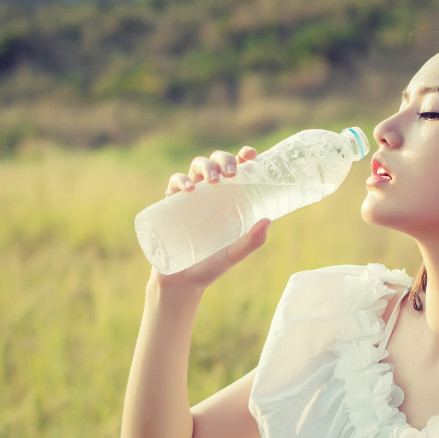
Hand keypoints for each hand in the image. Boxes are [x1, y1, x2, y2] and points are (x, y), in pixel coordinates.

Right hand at [150, 146, 269, 290]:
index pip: (236, 171)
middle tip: (232, 172)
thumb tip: (268, 220)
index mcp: (227, 199)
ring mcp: (190, 198)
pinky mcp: (170, 206)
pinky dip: (180, 181)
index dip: (242, 157)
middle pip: (216, 163)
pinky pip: (173, 185)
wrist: (182, 282)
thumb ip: (251, 241)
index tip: (250, 154)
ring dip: (205, 166)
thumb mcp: (234, 254)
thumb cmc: (211, 265)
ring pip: (196, 168)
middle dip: (223, 159)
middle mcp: (209, 194)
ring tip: (213, 180)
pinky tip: (189, 189)